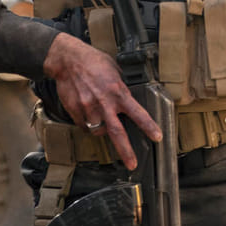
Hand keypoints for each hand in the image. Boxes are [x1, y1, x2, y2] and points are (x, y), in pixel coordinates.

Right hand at [43, 32, 161, 169]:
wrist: (68, 60)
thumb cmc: (94, 62)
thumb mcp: (115, 71)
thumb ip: (121, 88)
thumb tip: (127, 98)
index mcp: (118, 92)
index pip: (137, 113)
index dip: (148, 126)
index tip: (157, 137)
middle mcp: (104, 103)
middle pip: (117, 133)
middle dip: (126, 151)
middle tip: (132, 165)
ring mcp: (88, 110)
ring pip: (99, 131)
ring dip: (103, 130)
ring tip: (101, 117)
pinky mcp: (75, 113)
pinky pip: (85, 126)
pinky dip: (89, 124)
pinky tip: (89, 114)